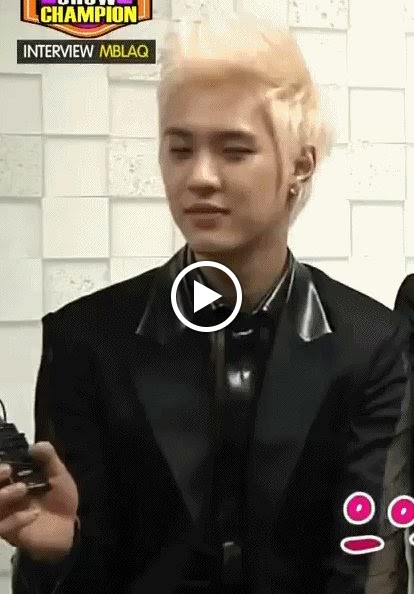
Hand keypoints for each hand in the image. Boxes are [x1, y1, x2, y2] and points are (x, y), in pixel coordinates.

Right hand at [0, 441, 78, 562]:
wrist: (68, 525)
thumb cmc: (59, 497)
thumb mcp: (58, 474)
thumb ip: (48, 458)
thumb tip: (35, 445)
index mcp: (12, 479)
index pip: (0, 470)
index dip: (1, 465)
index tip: (8, 460)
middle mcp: (3, 495)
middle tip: (8, 469)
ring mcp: (4, 514)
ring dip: (2, 495)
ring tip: (23, 488)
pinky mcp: (8, 532)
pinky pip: (1, 527)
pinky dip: (15, 520)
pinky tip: (33, 514)